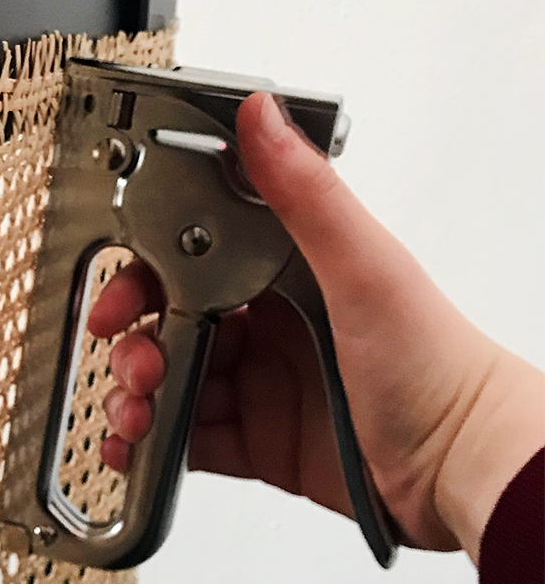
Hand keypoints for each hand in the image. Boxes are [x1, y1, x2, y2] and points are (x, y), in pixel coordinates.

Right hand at [88, 92, 544, 561]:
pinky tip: (136, 445)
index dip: (145, 274)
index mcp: (289, 270)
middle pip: (171, 321)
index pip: (193, 257)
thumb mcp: (364, 268)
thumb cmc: (436, 366)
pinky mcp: (260, 441)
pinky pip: (187, 438)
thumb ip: (306, 194)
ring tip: (134, 412)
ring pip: (171, 380)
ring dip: (135, 394)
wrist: (462, 468)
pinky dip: (151, 442)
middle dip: (134, 342)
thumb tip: (262, 115)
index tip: (120, 297)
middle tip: (131, 363)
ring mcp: (263, 384)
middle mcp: (272, 322)